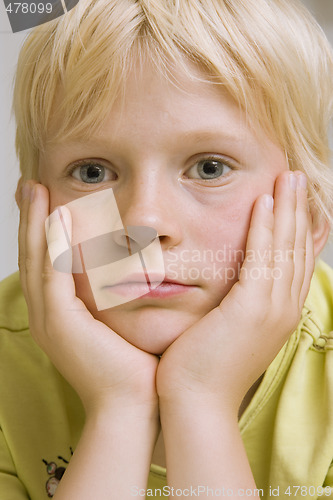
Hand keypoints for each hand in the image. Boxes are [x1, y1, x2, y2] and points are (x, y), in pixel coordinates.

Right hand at [18, 182, 158, 415]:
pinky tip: (56, 216)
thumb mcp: (120, 321)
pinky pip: (52, 274)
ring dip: (34, 222)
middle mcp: (47, 314)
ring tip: (33, 188)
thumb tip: (132, 268)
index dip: (41, 231)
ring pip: (35, 259)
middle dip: (30, 219)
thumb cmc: (134, 365)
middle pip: (32, 256)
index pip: (45, 263)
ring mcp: (49, 319)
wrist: (134, 403)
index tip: (45, 200)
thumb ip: (116, 293)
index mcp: (60, 314)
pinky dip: (51, 244)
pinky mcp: (60, 323)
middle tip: (28, 185)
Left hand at [156, 171, 313, 412]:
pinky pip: (263, 256)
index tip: (293, 201)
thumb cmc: (202, 369)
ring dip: (288, 209)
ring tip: (289, 178)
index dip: (297, 229)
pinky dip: (266, 227)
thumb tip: (228, 290)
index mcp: (278, 315)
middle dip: (299, 212)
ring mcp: (272, 309)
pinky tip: (265, 201)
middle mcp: (283, 309)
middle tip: (298, 179)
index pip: (294, 263)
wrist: (196, 403)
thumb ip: (234, 307)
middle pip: (297, 249)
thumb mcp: (226, 332)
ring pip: (286, 247)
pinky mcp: (253, 308)